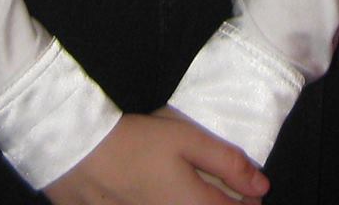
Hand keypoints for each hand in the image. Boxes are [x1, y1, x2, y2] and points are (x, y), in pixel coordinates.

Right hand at [43, 110, 268, 204]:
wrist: (76, 154)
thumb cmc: (136, 142)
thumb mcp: (187, 140)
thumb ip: (227, 163)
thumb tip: (262, 185)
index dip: (247, 203)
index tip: (248, 192)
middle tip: (222, 193)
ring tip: (184, 190)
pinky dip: (162, 204)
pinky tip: (153, 193)